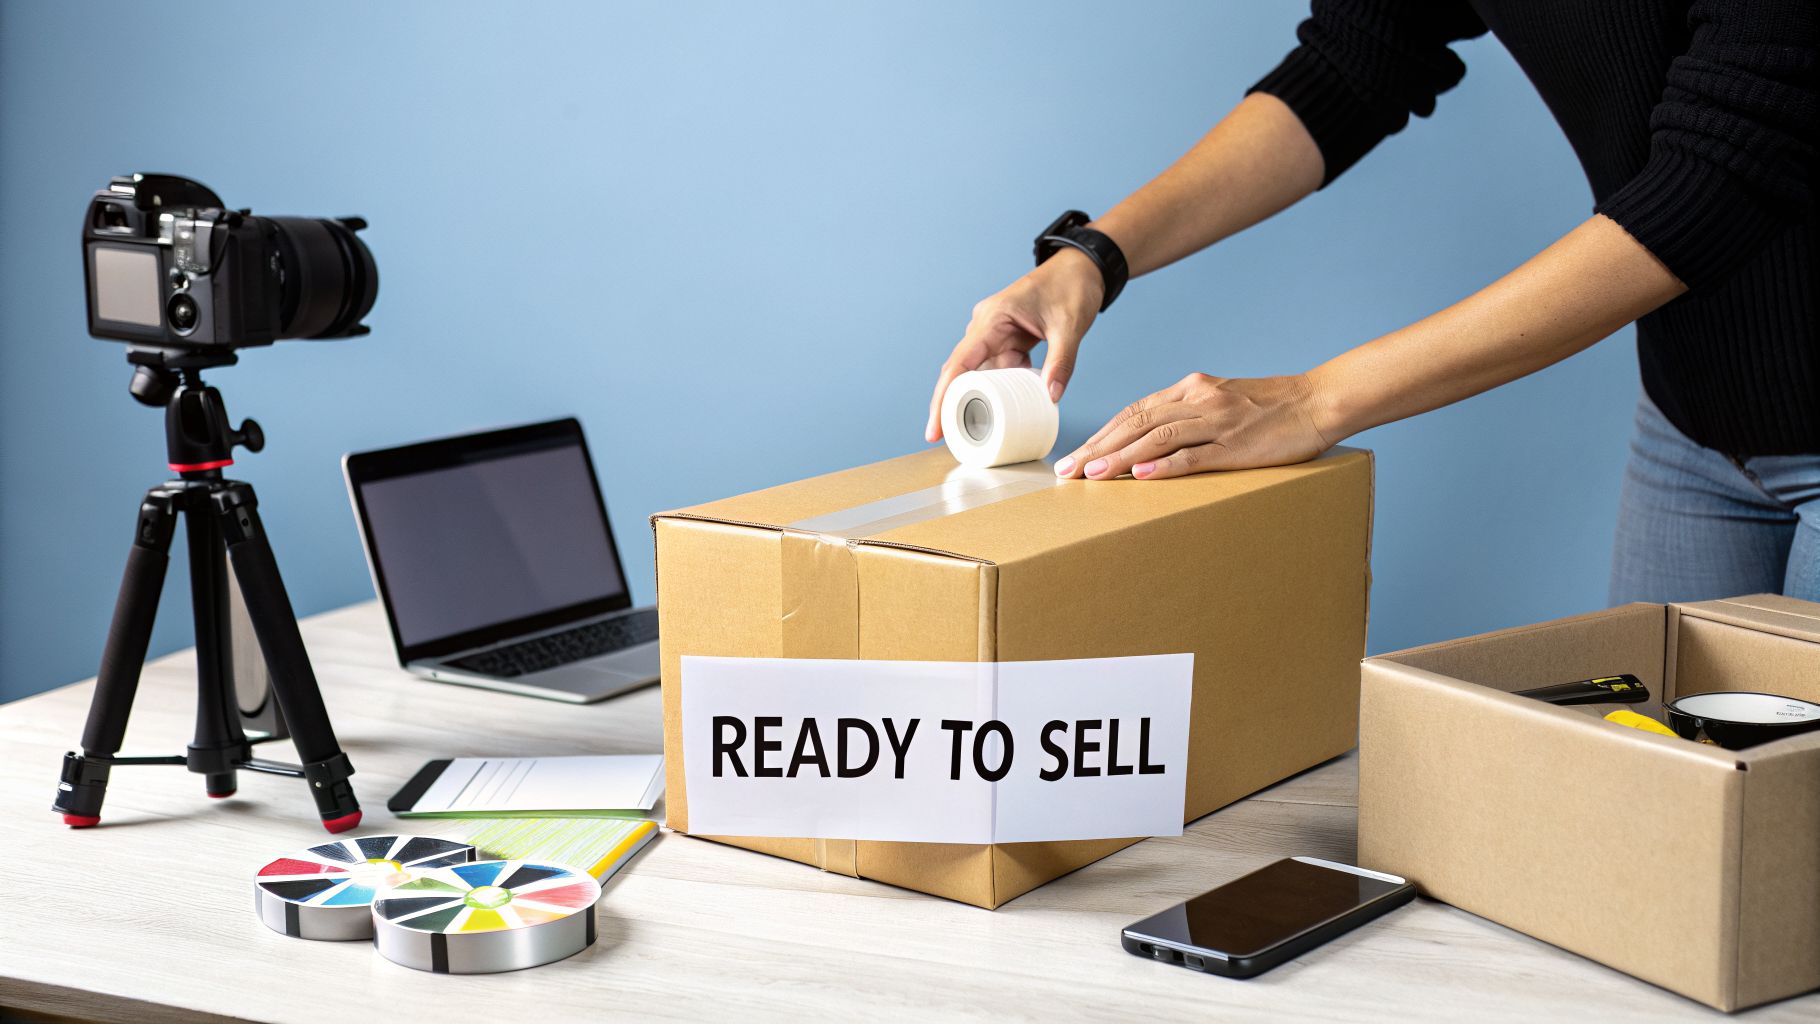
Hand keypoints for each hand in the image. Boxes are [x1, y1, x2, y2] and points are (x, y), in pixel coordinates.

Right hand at [925, 249, 1102, 441]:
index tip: (935, 425)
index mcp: (993, 318)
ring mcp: (994, 332)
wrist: (1080, 268)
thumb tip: (1051, 397)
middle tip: (949, 438)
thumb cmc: (1071, 286)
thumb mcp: (1070, 326)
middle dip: (953, 404)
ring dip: (985, 395)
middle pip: (961, 371)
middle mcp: (986, 326)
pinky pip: (998, 367)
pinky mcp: (1006, 338)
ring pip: (981, 372)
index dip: (943, 397)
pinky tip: (1011, 402)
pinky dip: (1004, 385)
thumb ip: (1062, 362)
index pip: (959, 363)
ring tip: (984, 425)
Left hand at [1055, 372, 1334, 479]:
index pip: (1134, 412)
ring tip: (1092, 476)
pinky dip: (1166, 465)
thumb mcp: (1223, 402)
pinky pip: (1196, 454)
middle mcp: (1199, 399)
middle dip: (1098, 448)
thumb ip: (1189, 416)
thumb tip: (1150, 446)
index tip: (1076, 456)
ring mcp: (1218, 421)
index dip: (1101, 435)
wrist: (1319, 401)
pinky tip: (1141, 476)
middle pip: (1136, 423)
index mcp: (1192, 389)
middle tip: (1068, 471)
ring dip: (1120, 457)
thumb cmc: (1271, 408)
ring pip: (1158, 437)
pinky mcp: (1238, 444)